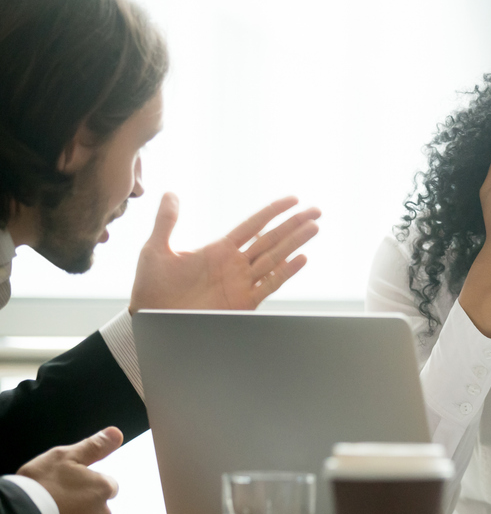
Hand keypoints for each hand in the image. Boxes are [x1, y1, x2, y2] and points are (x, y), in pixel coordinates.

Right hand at [17, 428, 122, 513]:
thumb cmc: (40, 485)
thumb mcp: (66, 457)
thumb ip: (95, 446)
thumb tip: (117, 433)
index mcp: (104, 488)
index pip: (108, 484)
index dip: (89, 482)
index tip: (70, 483)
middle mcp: (103, 512)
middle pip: (98, 504)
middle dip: (83, 501)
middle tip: (58, 498)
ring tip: (52, 512)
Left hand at [130, 194, 320, 313]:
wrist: (152, 321)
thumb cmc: (152, 289)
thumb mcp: (155, 249)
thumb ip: (166, 221)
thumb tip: (171, 193)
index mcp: (218, 250)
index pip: (252, 225)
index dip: (273, 212)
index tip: (292, 199)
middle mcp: (234, 265)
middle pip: (271, 239)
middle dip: (294, 224)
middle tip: (316, 210)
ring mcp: (241, 283)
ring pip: (275, 257)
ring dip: (296, 242)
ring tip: (315, 227)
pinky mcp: (243, 302)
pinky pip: (268, 284)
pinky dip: (285, 272)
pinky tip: (301, 259)